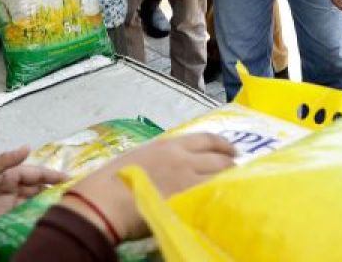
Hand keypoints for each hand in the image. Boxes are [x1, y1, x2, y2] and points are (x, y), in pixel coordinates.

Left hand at [0, 147, 66, 230]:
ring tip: (59, 215)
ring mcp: (0, 204)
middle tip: (71, 200)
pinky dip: (26, 221)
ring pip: (26, 205)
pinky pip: (14, 219)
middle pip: (34, 190)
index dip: (51, 176)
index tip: (70, 179)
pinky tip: (36, 226)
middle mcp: (6, 188)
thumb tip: (28, 147)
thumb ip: (4, 161)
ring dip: (40, 208)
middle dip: (50, 193)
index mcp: (6, 174)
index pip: (34, 174)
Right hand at [65, 133, 235, 241]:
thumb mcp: (139, 157)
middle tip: (235, 170)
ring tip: (233, 186)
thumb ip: (160, 158)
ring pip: (219, 177)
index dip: (223, 144)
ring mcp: (187, 180)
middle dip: (230, 163)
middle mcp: (183, 158)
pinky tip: (224, 201)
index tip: (232, 151)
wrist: (106, 199)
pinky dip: (221, 196)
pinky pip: (212, 196)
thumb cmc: (113, 178)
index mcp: (169, 144)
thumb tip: (172, 165)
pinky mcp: (186, 200)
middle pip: (219, 158)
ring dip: (229, 180)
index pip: (206, 139)